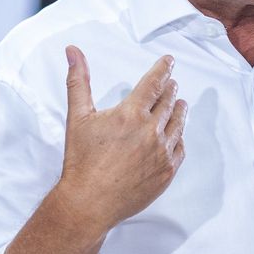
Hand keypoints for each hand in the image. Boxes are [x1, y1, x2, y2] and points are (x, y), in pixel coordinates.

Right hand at [57, 46, 187, 229]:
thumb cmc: (81, 160)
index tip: (170, 62)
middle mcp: (151, 131)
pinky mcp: (167, 172)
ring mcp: (162, 152)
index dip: (163, 70)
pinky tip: (177, 135)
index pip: (154, 83)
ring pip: (178, 124)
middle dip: (170, 90)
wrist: (89, 202)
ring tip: (180, 104)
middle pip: (168, 102)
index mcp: (131, 114)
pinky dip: (179, 139)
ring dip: (179, 111)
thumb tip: (73, 51)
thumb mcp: (77, 117)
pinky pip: (180, 149)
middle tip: (172, 84)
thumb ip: (78, 81)